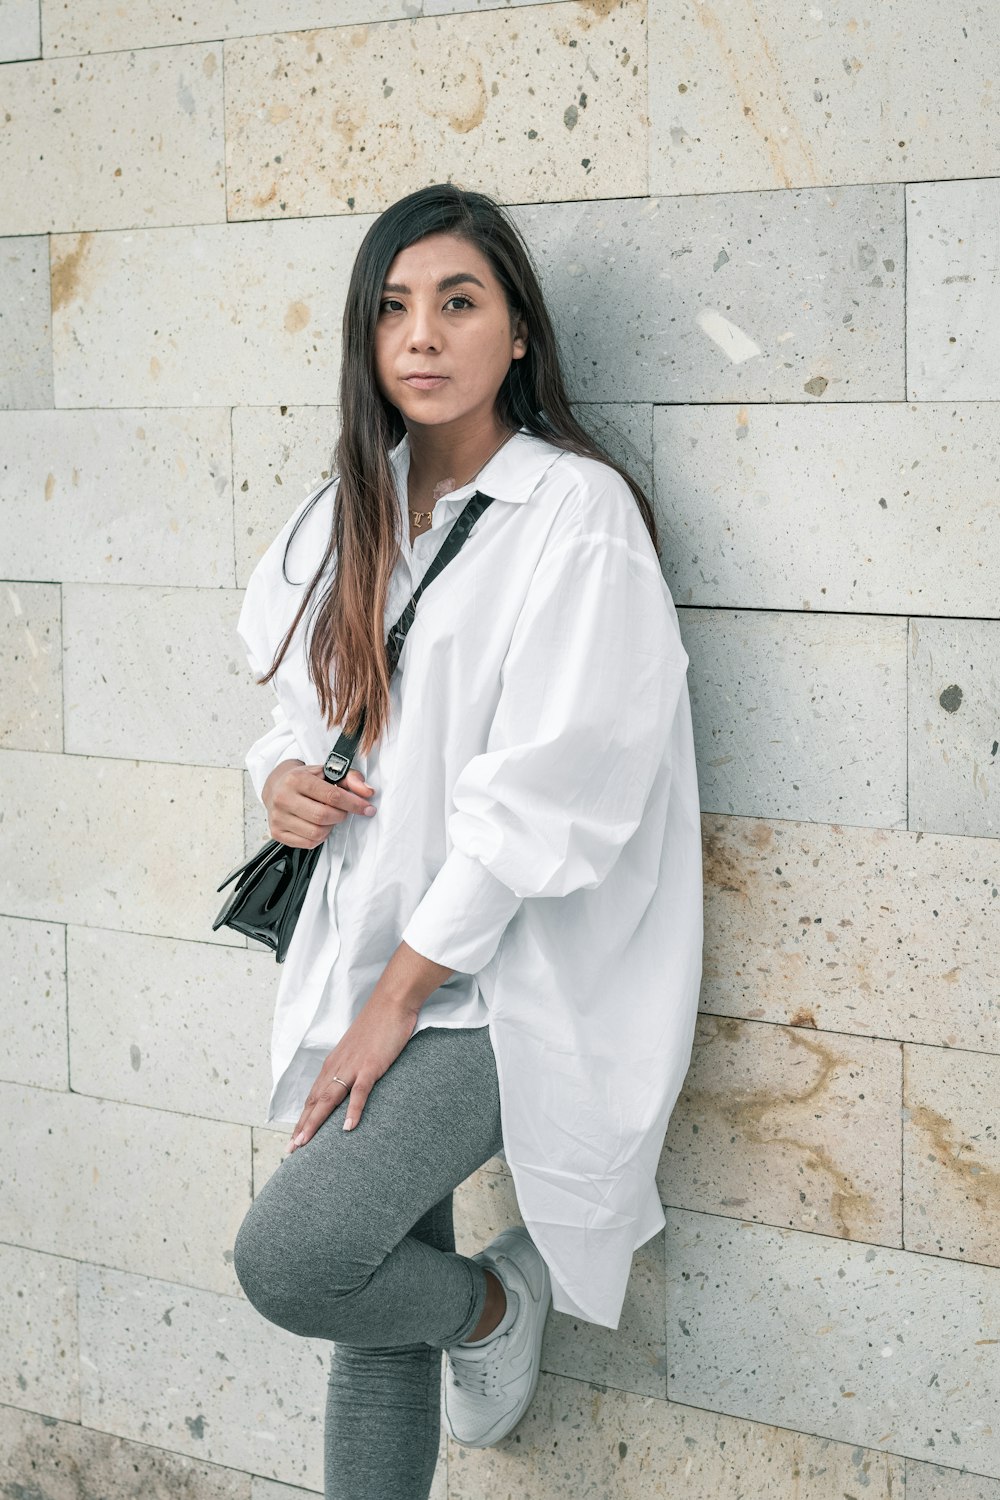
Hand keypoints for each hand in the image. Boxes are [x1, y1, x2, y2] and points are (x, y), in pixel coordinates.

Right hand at [262, 760, 375, 848]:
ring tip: (328, 817)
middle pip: (323, 816)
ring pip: (316, 833)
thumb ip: (351, 779)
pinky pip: (308, 843)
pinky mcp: (277, 833)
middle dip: (340, 815)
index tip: (367, 808)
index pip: (331, 796)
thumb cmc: (305, 780)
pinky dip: (319, 837)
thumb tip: (368, 792)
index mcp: (296, 779)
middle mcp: (283, 798)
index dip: (353, 804)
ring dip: (330, 827)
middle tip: (342, 811)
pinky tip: (317, 825)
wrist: (276, 787)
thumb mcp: (327, 772)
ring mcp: (278, 817)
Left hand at [285, 991, 420, 1149]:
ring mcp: (353, 1067)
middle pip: (314, 1101)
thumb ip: (350, 1067)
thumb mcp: (357, 1050)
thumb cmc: (377, 1026)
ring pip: (328, 1099)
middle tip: (291, 1149)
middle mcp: (337, 1067)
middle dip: (302, 1127)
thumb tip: (347, 1085)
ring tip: (305, 1143)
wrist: (391, 1003)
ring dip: (315, 1123)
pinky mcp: (370, 1066)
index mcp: (333, 1064)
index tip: (295, 1138)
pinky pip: (359, 1092)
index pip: (313, 1096)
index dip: (303, 1118)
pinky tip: (348, 1128)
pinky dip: (352, 1111)